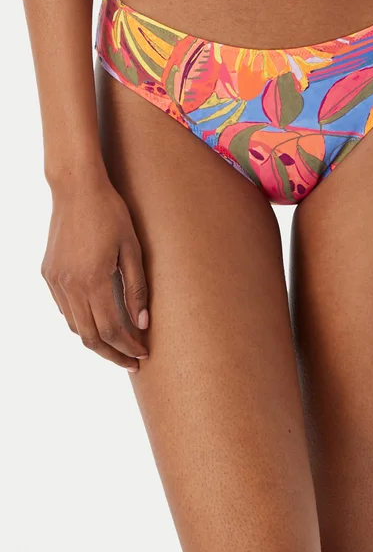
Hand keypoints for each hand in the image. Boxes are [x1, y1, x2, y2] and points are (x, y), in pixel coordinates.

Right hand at [41, 175, 149, 372]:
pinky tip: (99, 320)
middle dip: (112, 355)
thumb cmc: (110, 213)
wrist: (76, 189)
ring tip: (118, 345)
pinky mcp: (49, 274)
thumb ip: (137, 288)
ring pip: (75, 326)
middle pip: (91, 337)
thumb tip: (143, 323)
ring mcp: (56, 281)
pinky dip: (82, 321)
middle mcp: (70, 286)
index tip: (143, 354)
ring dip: (97, 341)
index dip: (128, 347)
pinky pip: (65, 309)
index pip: (112, 330)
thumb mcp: (132, 249)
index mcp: (93, 281)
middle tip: (132, 362)